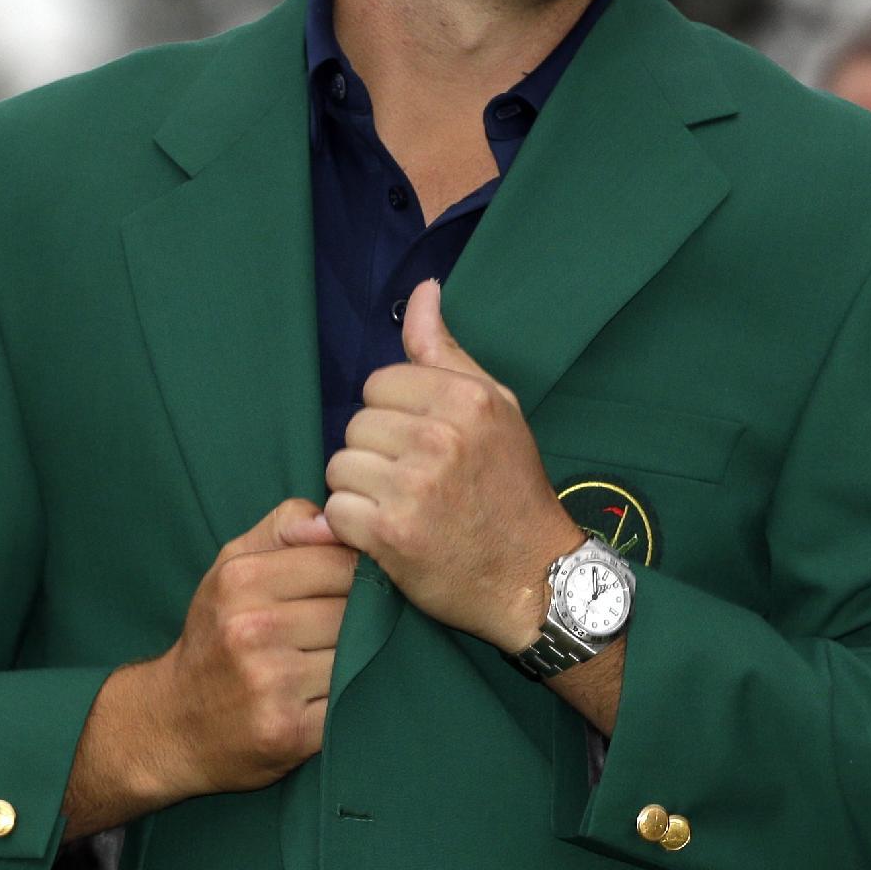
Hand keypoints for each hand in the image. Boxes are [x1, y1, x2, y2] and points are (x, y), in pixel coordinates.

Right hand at [76, 499, 354, 826]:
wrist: (171, 724)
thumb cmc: (214, 635)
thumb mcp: (232, 566)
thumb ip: (284, 526)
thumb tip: (336, 517)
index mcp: (241, 580)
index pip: (342, 562)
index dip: (359, 575)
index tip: (351, 591)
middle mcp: (253, 629)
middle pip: (354, 610)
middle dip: (360, 619)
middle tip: (343, 630)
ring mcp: (271, 683)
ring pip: (358, 655)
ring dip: (358, 660)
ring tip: (335, 661)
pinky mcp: (289, 731)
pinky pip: (351, 702)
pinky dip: (350, 698)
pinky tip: (328, 695)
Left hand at [325, 280, 576, 651]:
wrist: (534, 577)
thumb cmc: (512, 489)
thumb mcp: (495, 408)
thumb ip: (446, 352)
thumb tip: (423, 291)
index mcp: (466, 399)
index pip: (379, 383)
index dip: (393, 415)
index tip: (421, 444)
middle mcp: (441, 437)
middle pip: (355, 424)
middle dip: (374, 453)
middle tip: (412, 482)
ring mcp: (414, 486)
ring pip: (339, 467)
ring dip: (360, 492)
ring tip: (401, 508)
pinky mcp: (391, 533)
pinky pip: (336, 511)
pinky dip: (353, 529)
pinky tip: (388, 535)